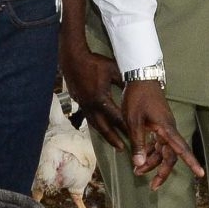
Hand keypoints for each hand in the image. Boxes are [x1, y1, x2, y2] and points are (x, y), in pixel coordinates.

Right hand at [59, 37, 129, 151]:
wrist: (73, 59)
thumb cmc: (94, 63)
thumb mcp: (113, 70)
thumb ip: (124, 82)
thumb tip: (135, 91)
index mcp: (101, 98)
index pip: (116, 117)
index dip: (125, 127)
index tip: (133, 136)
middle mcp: (91, 105)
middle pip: (104, 127)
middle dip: (114, 138)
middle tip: (122, 148)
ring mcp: (84, 105)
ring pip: (95, 125)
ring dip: (105, 135)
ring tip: (113, 143)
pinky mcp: (79, 102)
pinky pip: (89, 118)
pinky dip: (97, 126)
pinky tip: (101, 128)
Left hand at [121, 80, 202, 189]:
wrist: (141, 78)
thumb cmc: (137, 97)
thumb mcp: (133, 122)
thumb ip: (138, 144)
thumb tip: (140, 164)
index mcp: (166, 129)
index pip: (181, 149)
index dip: (191, 162)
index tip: (201, 174)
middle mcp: (168, 130)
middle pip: (171, 156)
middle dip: (162, 172)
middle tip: (153, 186)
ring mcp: (164, 128)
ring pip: (163, 151)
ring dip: (152, 162)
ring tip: (137, 172)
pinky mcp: (158, 126)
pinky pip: (158, 144)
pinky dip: (150, 152)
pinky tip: (140, 159)